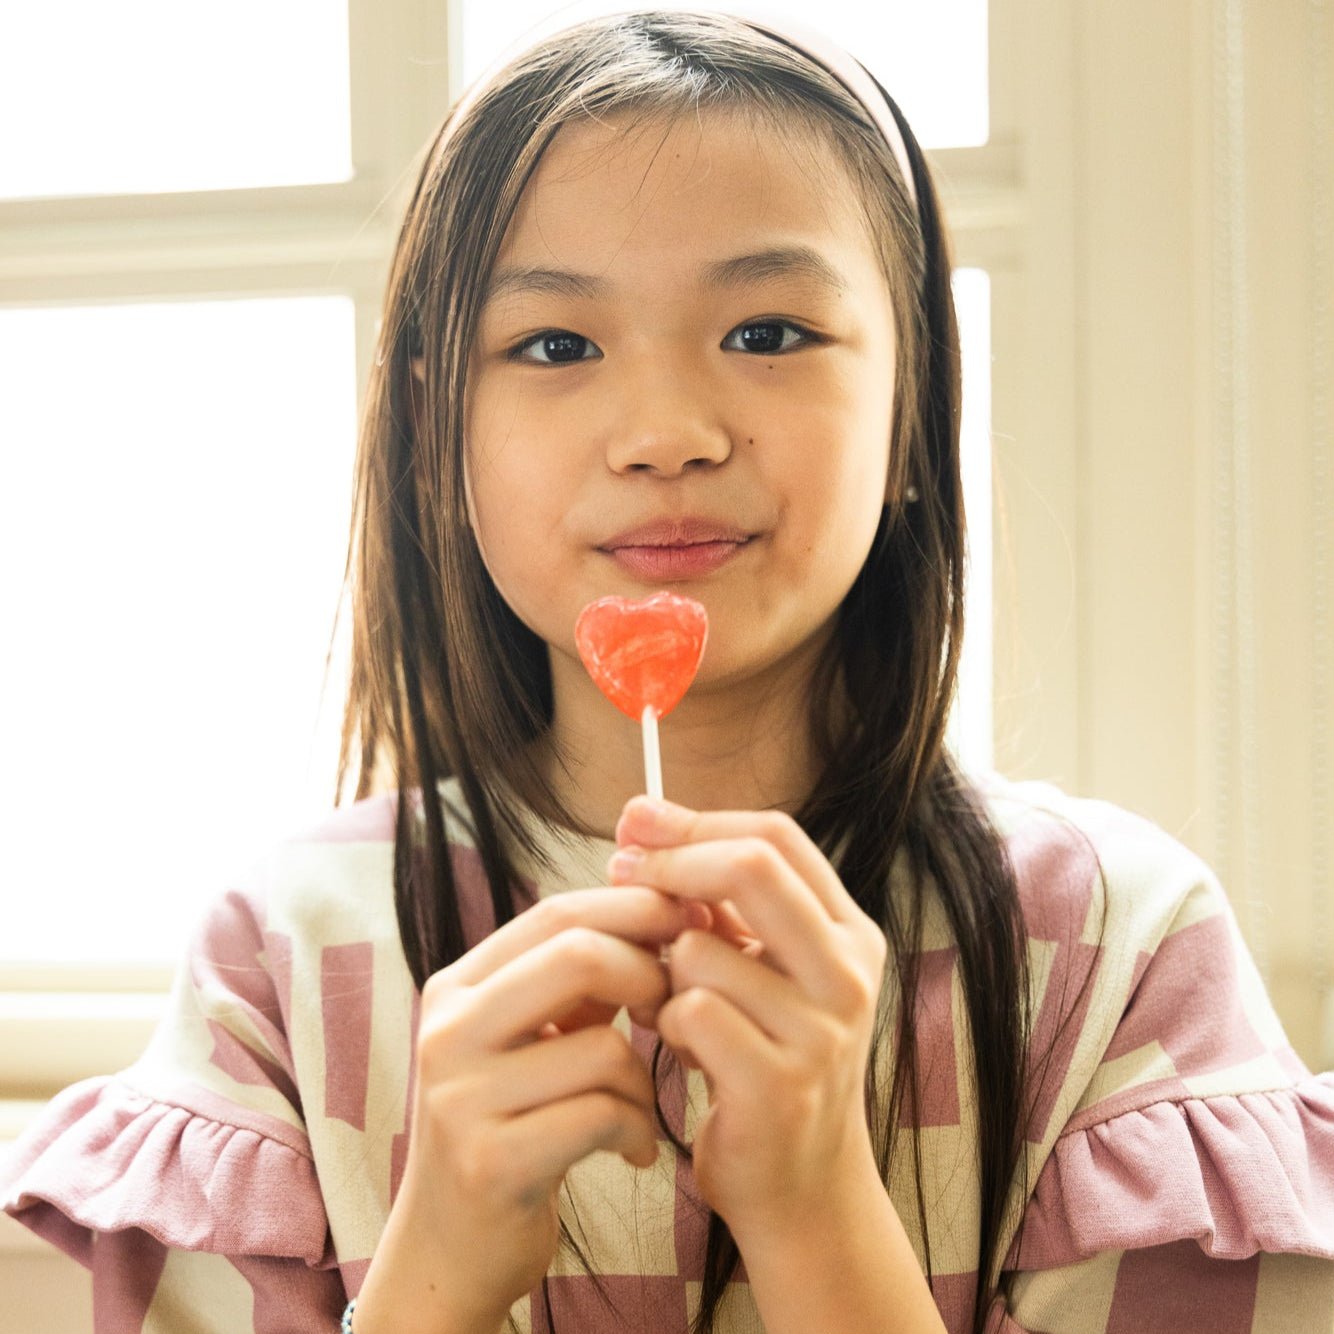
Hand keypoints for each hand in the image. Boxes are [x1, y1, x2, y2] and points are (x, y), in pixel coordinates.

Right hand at [357, 888, 705, 1333]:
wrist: (447, 1251)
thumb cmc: (512, 1124)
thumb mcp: (527, 1037)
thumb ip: (574, 978)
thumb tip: (668, 908)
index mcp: (456, 986)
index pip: (557, 912)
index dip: (635, 910)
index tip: (691, 925)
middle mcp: (447, 1030)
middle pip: (579, 955)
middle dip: (649, 975)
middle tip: (673, 1014)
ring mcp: (460, 1096)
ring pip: (603, 1046)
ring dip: (646, 1080)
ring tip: (639, 1108)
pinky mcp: (489, 1162)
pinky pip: (603, 1116)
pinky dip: (638, 1131)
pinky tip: (634, 1151)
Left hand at [608, 798, 888, 1244]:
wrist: (800, 1186)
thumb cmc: (763, 1060)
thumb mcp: (759, 973)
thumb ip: (719, 907)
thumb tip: (640, 825)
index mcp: (849, 932)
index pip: (776, 836)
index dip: (698, 820)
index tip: (635, 818)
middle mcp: (849, 972)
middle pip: (751, 866)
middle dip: (671, 863)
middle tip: (618, 868)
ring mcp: (822, 1030)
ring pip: (702, 947)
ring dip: (661, 969)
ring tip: (666, 1004)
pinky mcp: (780, 1084)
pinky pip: (691, 1011)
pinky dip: (667, 1022)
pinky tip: (678, 1047)